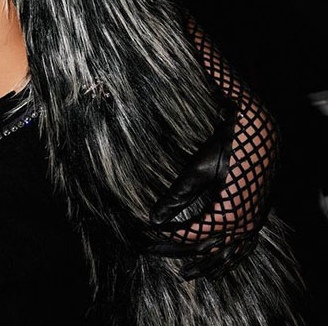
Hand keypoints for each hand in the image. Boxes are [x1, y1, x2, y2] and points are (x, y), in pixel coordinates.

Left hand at [138, 86, 278, 280]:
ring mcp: (253, 223)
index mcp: (228, 215)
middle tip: (151, 252)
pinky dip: (229, 260)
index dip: (171, 236)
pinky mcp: (256, 218)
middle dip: (179, 253)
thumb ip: (177, 197)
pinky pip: (243, 249)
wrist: (258, 135)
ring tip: (187, 275)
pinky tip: (220, 264)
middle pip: (207, 249)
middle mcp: (243, 225)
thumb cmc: (225, 150)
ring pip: (227, 255)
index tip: (151, 233)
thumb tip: (153, 218)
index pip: (194, 234)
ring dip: (205, 265)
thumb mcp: (197, 171)